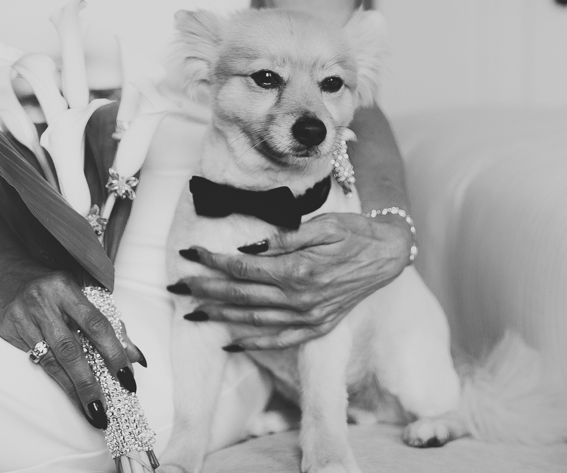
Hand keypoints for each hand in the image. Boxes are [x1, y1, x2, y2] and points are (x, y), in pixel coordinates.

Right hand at [0, 256, 145, 429]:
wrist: (3, 271)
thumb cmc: (49, 284)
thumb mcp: (78, 293)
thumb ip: (107, 323)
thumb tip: (134, 356)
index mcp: (65, 288)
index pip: (95, 323)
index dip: (113, 351)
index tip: (127, 376)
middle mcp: (42, 302)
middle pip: (70, 350)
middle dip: (89, 383)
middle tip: (103, 409)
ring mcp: (22, 319)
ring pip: (51, 362)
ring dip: (72, 390)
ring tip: (90, 411)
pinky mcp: (8, 332)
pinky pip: (35, 361)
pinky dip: (56, 379)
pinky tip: (69, 393)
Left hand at [174, 212, 410, 349]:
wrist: (388, 255)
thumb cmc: (354, 231)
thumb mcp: (322, 223)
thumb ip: (284, 236)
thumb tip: (247, 245)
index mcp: (299, 270)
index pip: (242, 268)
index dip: (212, 260)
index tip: (189, 252)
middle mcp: (300, 299)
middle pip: (240, 296)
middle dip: (205, 290)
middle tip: (177, 285)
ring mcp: (309, 318)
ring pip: (254, 320)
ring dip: (219, 317)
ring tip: (192, 313)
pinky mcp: (317, 328)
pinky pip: (279, 341)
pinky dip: (252, 343)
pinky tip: (230, 343)